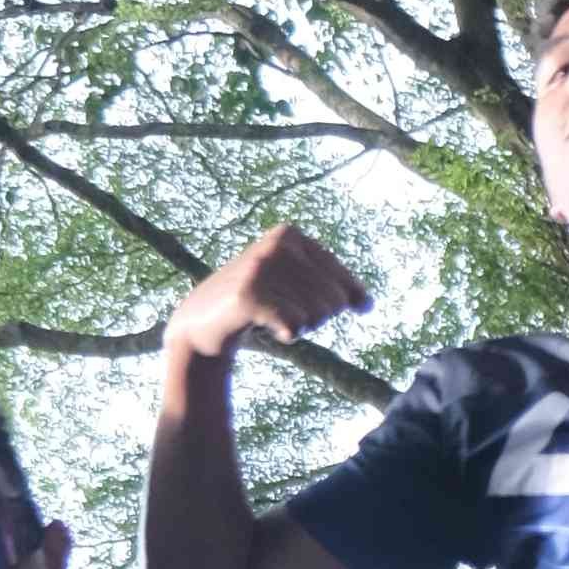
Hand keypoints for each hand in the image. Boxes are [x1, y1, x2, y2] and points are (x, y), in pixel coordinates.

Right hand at [172, 225, 369, 365]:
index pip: (343, 281)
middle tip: (285, 313)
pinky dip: (287, 334)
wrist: (199, 322)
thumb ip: (332, 287)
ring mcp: (261, 268)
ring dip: (299, 325)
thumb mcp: (294, 283)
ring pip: (317, 315)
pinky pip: (296, 326)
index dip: (342, 303)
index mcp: (290, 235)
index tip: (322, 308)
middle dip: (315, 317)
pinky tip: (268, 327)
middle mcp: (277, 245)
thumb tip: (369, 304)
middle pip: (334, 301)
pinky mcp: (249, 295)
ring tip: (273, 317)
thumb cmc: (256, 302)